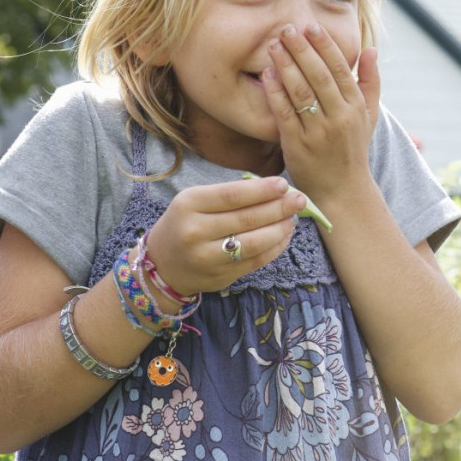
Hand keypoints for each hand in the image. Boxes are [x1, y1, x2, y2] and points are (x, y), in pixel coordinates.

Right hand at [144, 176, 303, 295]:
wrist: (161, 265)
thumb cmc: (184, 224)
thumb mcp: (195, 201)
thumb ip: (229, 195)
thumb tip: (275, 189)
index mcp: (189, 204)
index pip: (232, 196)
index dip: (262, 190)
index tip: (284, 184)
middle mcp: (195, 232)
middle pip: (247, 219)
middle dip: (279, 208)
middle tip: (299, 200)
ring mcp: (207, 258)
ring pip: (255, 243)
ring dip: (281, 229)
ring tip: (293, 218)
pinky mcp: (221, 276)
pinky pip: (256, 261)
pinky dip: (275, 248)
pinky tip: (285, 236)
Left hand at [261, 23, 379, 198]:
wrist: (343, 192)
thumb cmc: (353, 149)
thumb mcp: (369, 116)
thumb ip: (371, 81)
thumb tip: (370, 49)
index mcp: (356, 107)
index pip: (340, 70)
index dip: (325, 46)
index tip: (311, 26)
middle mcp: (339, 118)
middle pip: (319, 77)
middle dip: (302, 50)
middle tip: (287, 29)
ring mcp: (318, 132)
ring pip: (301, 93)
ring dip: (286, 66)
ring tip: (273, 45)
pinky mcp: (298, 146)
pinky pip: (285, 114)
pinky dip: (275, 93)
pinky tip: (266, 75)